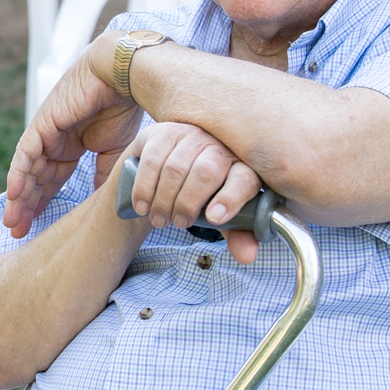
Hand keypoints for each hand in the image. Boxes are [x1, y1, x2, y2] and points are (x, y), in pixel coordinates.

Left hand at [4, 31, 146, 236]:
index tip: (36, 226)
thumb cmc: (123, 107)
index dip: (44, 202)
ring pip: (27, 170)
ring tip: (13, 221)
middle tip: (17, 231)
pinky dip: (19, 174)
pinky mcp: (43, 124)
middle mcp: (55, 140)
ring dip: (19, 196)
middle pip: (35, 179)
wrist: (124, 77)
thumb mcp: (115, 152)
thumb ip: (104, 176)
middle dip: (26, 205)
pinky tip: (14, 194)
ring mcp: (47, 132)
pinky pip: (26, 153)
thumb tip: (101, 204)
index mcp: (71, 146)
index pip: (52, 180)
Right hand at [126, 122, 263, 264]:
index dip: (231, 198)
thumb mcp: (222, 215)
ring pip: (176, 168)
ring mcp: (190, 135)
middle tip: (179, 224)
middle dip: (188, 204)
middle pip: (206, 172)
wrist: (166, 169)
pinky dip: (145, 189)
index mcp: (241, 165)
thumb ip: (237, 235)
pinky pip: (152, 160)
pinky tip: (143, 206)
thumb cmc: (202, 195)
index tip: (214, 219)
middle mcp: (218, 145)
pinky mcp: (162, 133)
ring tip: (159, 219)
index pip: (244, 178)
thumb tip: (247, 256)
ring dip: (164, 201)